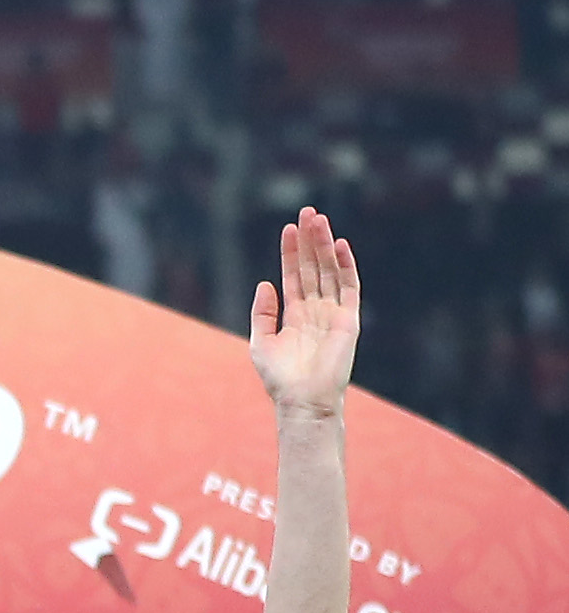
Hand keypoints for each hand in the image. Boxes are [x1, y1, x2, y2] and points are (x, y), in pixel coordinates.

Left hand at [251, 208, 360, 417]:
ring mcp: (334, 312)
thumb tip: (264, 283)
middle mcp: (316, 309)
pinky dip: (346, 265)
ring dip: (325, 245)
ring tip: (319, 219)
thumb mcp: (262, 343)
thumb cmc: (280, 379)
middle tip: (307, 211)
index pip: (294, 275)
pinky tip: (340, 245)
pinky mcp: (348, 319)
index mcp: (295, 314)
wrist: (302, 400)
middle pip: (314, 267)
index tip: (288, 228)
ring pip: (331, 270)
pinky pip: (349, 286)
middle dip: (310, 240)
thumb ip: (262, 313)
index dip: (291, 252)